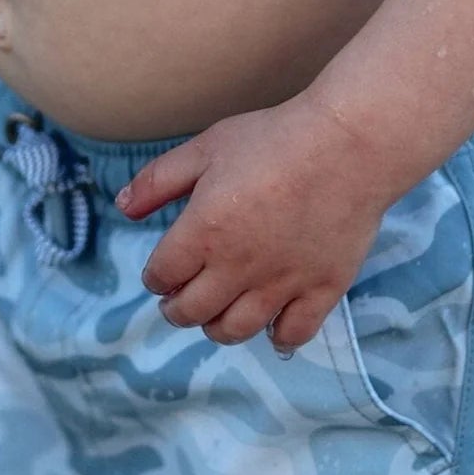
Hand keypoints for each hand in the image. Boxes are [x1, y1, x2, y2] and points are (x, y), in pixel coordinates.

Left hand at [115, 90, 387, 350]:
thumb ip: (159, 180)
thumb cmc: (276, 138)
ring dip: (217, 327)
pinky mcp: (321, 289)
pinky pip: (291, 333)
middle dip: (177, 309)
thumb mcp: (206, 147)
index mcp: (204, 233)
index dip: (156, 276)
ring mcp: (281, 284)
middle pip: (191, 312)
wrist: (351, 142)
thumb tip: (122, 208)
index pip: (162, 277)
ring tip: (219, 312)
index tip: (163, 271)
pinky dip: (277, 336)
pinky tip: (272, 324)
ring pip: (235, 330)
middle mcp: (238, 267)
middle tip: (181, 298)